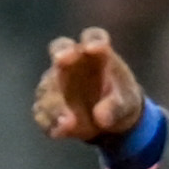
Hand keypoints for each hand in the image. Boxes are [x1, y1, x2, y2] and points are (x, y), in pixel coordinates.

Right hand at [33, 27, 145, 144]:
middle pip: (60, 49)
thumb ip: (116, 106)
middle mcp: (71, 61)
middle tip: (64, 58)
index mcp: (96, 53)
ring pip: (49, 85)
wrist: (110, 121)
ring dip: (56, 102)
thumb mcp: (127, 104)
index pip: (93, 36)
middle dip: (62, 52)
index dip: (94, 39)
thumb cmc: (120, 100)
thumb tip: (101, 118)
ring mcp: (55, 81)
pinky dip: (49, 121)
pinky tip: (58, 132)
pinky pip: (42, 111)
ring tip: (69, 122)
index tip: (98, 47)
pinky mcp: (48, 105)